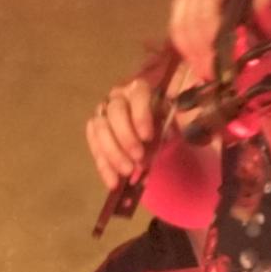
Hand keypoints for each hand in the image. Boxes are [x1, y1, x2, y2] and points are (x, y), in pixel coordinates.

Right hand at [85, 72, 167, 195]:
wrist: (155, 137)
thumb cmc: (166, 124)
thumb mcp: (176, 121)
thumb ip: (176, 121)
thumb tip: (171, 125)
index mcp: (140, 90)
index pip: (137, 95)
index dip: (140, 115)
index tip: (147, 137)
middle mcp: (118, 97)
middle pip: (114, 112)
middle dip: (125, 137)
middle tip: (138, 158)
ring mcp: (103, 114)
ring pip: (100, 129)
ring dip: (113, 153)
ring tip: (127, 172)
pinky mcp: (95, 133)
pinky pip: (95, 148)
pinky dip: (104, 166)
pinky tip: (113, 181)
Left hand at [164, 0, 270, 105]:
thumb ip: (270, 18)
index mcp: (230, 58)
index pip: (207, 25)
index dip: (212, 0)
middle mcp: (208, 62)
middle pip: (189, 23)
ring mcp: (197, 63)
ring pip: (178, 27)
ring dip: (186, 0)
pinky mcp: (192, 59)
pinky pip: (177, 32)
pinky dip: (179, 6)